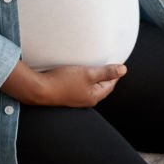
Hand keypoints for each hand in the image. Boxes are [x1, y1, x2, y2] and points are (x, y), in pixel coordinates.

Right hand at [0, 59, 127, 107]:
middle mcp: (86, 100)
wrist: (40, 89)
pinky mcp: (66, 94)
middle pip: (100, 86)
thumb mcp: (88, 74)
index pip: (110, 85)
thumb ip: (106, 72)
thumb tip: (124, 70)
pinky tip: (77, 71)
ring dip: (92, 76)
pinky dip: (82, 78)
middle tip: (106, 62)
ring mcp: (75, 98)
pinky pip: (79, 86)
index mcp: (94, 97)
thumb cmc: (63, 81)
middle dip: (104, 75)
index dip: (114, 73)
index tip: (117, 63)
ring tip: (92, 65)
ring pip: (89, 86)